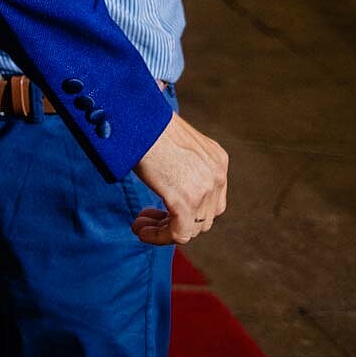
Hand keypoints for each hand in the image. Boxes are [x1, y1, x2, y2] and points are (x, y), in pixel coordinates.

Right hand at [132, 112, 229, 245]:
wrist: (137, 119)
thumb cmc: (145, 124)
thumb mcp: (174, 142)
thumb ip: (181, 162)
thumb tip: (169, 178)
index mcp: (217, 159)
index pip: (212, 199)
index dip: (187, 209)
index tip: (158, 205)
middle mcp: (217, 175)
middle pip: (204, 217)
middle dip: (174, 221)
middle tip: (145, 217)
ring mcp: (204, 189)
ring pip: (191, 229)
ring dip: (163, 230)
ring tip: (139, 225)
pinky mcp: (186, 201)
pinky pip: (178, 234)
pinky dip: (159, 237)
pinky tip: (140, 231)